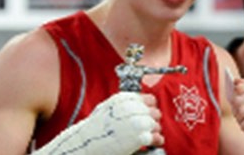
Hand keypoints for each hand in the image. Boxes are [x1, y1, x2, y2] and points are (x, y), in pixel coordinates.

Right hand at [33, 92, 163, 154]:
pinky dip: (156, 139)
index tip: (148, 112)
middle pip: (154, 111)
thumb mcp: (109, 106)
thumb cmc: (96, 126)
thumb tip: (142, 103)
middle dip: (152, 119)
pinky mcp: (140, 137)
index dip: (150, 107)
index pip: (149, 99)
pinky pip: (156, 136)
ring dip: (154, 130)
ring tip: (149, 134)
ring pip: (155, 124)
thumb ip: (125, 103)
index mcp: (124, 99)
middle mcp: (132, 108)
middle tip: (149, 125)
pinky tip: (153, 141)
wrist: (87, 143)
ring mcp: (137, 122)